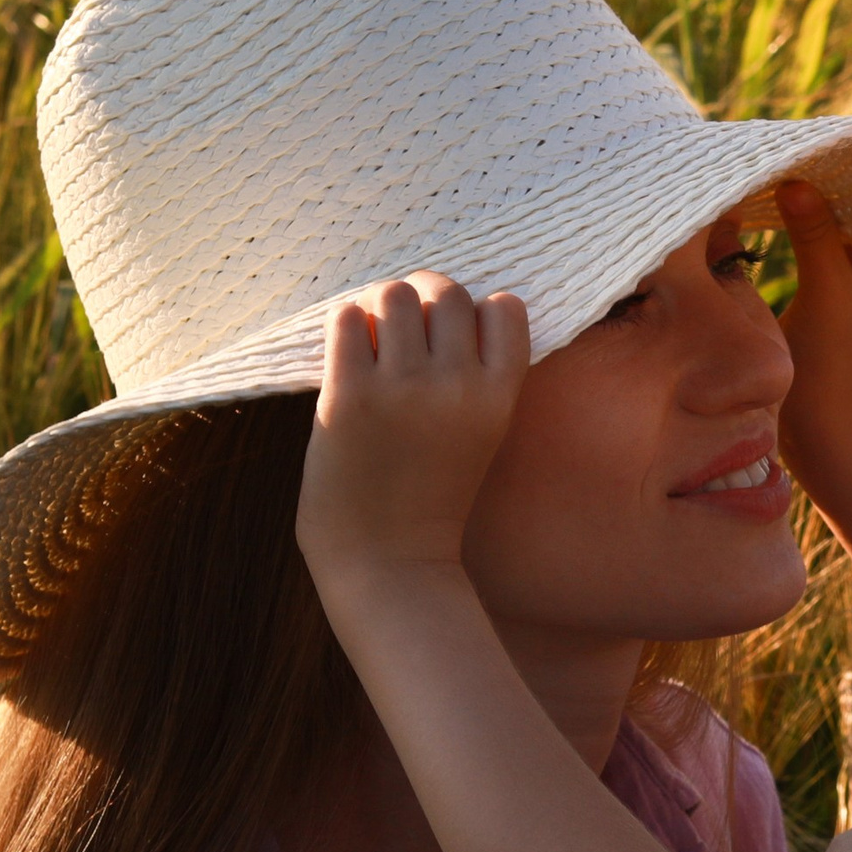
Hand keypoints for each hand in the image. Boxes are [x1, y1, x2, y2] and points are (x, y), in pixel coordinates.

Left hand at [296, 272, 528, 594]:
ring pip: (394, 294)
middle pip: (446, 291)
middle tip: (403, 327)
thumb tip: (440, 306)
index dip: (477, 311)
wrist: (389, 560)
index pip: (505, 307)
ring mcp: (403, 388)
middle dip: (424, 298)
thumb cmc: (431, 498)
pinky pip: (346, 318)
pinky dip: (346, 324)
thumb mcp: (481, 435)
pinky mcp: (350, 396)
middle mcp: (457, 385)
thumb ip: (476, 378)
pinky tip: (348, 353)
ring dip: (380, 307)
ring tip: (373, 339)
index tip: (455, 336)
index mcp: (500, 396)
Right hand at [774, 177, 851, 484]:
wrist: (819, 427)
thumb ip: (816, 234)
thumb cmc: (836, 370)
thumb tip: (796, 178)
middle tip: (841, 135)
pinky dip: (823, 212)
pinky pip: (841, 232)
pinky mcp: (848, 279)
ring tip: (818, 151)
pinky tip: (800, 185)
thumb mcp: (828, 297)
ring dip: (844, 190)